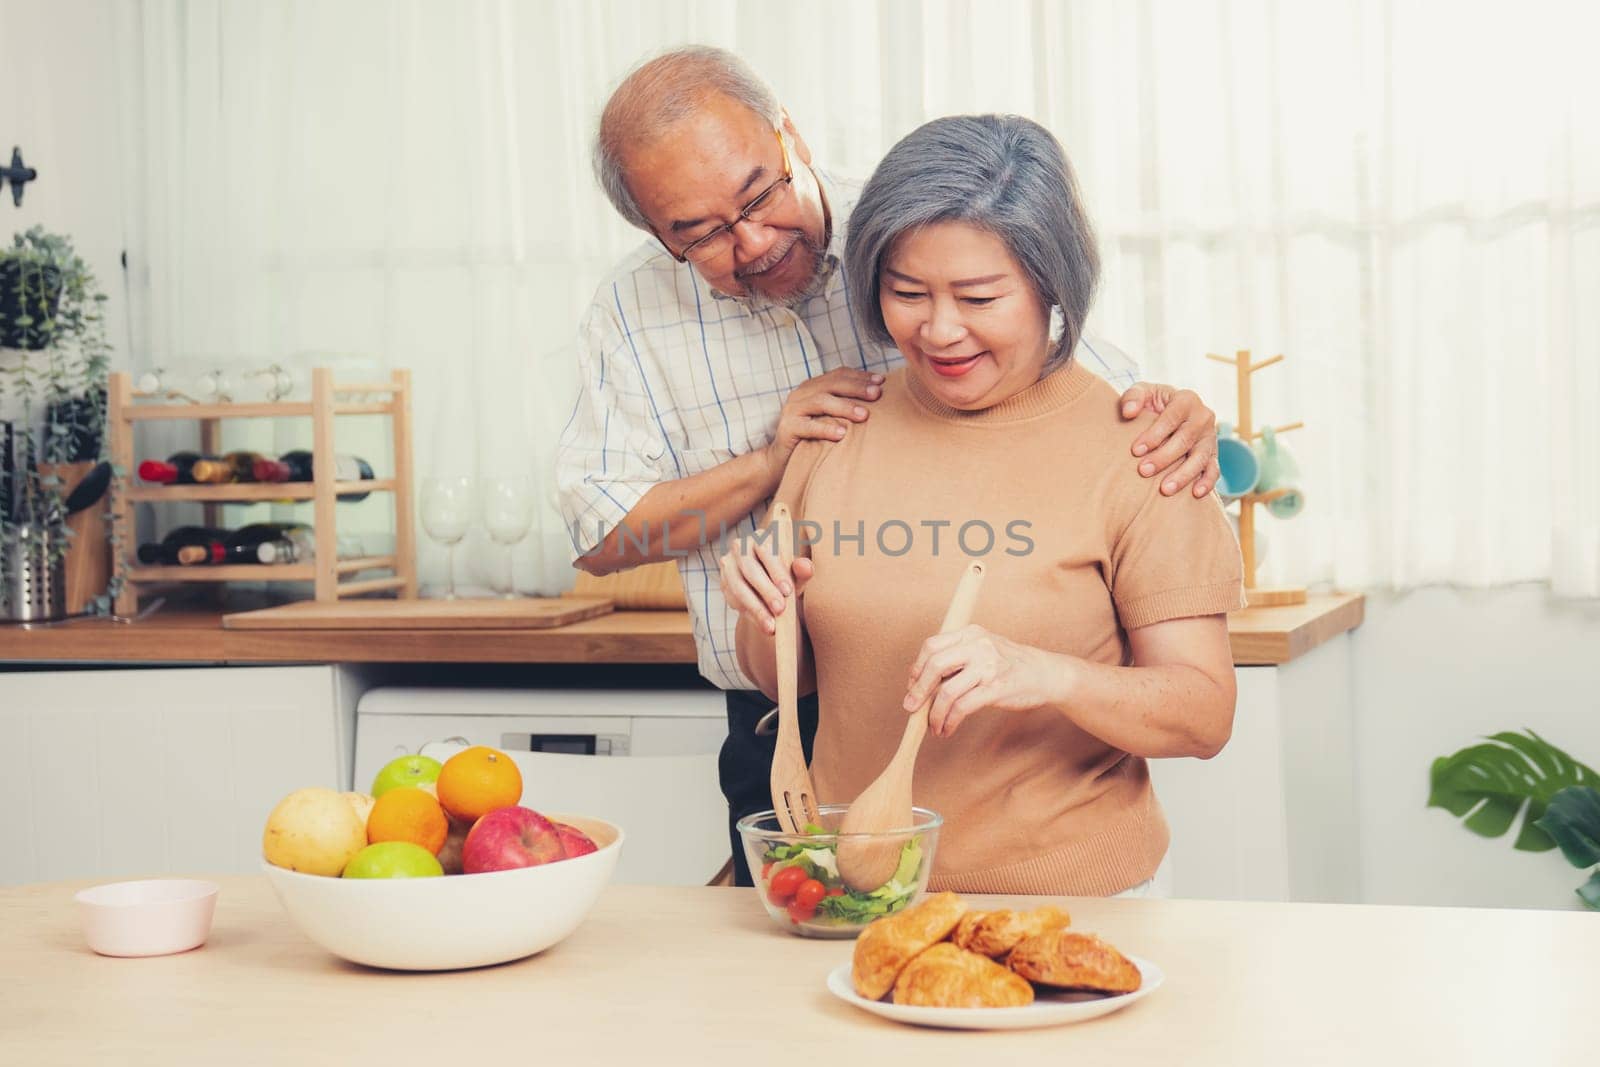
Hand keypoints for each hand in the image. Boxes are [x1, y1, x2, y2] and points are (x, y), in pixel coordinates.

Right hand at [718, 533, 813, 634]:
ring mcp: (728, 565)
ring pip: (738, 587)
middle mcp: (740, 547)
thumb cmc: (786, 576)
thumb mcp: (797, 574)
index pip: (766, 550)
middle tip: (781, 610)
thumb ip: (802, 570)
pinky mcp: (723, 583)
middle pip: (750, 569)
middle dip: (766, 591)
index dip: (776, 571)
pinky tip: (763, 625)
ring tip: (771, 626)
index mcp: (761, 537)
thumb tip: (806, 567)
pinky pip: (733, 600)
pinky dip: (749, 615)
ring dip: (755, 608)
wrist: (771, 590)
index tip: (788, 591)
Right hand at [761, 368, 884, 484]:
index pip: (839, 375)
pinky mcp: (787, 428)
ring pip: (821, 401)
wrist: (782, 460)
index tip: (881, 382)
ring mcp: (793, 409)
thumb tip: (878, 398)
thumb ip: (845, 406)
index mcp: (813, 387)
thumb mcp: (830, 417)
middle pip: (832, 384)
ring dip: (845, 407)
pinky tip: (842, 434)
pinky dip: (826, 429)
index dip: (860, 376)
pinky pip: (808, 426)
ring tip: (864, 415)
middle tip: (877, 395)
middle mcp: (802, 393)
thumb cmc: (813, 438)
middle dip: (857, 388)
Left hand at [902, 625, 1068, 737]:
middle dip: (919, 690)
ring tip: (933, 726)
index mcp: (970, 633)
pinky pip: (963, 707)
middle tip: (911, 708)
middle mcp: (978, 645)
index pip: (932, 646)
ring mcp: (988, 666)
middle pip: (935, 665)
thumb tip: (921, 685)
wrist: (1045, 673)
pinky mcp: (997, 688)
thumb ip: (956, 661)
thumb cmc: (1008, 665)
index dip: (917, 668)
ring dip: (934, 713)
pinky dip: (950, 721)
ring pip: (947, 691)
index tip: (913, 687)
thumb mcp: (982, 650)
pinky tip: (948, 728)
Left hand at [1118, 382, 1220, 497]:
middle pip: (1185, 440)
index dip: (1154, 435)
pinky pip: (1214, 469)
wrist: (1168, 413)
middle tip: (1143, 471)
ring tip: (1165, 489)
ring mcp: (1210, 437)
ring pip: (1200, 458)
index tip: (1135, 450)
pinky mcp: (1213, 454)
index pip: (1171, 418)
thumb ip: (1133, 398)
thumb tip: (1128, 412)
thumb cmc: (1152, 404)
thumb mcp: (1143, 393)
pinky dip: (1207, 482)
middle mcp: (1203, 417)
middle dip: (1164, 457)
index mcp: (1186, 399)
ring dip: (1183, 475)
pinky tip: (1195, 493)